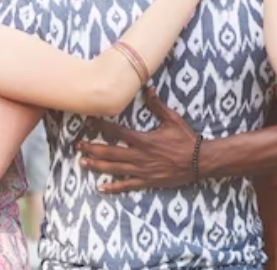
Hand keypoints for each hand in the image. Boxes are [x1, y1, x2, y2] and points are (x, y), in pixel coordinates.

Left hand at [78, 87, 197, 192]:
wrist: (199, 161)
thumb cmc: (186, 139)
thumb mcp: (172, 119)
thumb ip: (157, 105)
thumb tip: (148, 89)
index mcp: (143, 140)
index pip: (116, 132)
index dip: (101, 126)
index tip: (89, 121)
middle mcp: (139, 156)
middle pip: (110, 152)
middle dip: (92, 148)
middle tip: (77, 145)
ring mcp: (141, 170)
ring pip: (114, 169)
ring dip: (97, 165)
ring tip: (82, 162)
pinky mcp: (147, 181)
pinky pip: (127, 185)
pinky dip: (113, 187)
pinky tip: (101, 188)